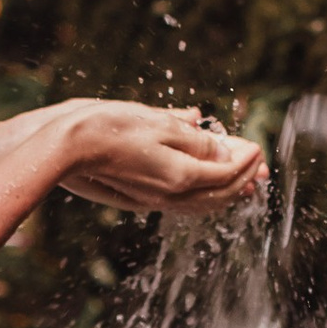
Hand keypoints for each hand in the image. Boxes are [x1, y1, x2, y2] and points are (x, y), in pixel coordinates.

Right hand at [60, 101, 267, 217]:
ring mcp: (154, 199)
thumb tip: (222, 150)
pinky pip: (184, 204)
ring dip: (228, 191)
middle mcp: (170, 194)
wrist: (64, 146)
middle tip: (262, 167)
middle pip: (220, 193)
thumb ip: (193, 139)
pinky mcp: (140, 198)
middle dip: (245, 179)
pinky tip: (206, 189)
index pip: (228, 172)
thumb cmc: (108, 126)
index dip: (247, 159)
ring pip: (203, 203)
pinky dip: (205, 197)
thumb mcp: (158, 123)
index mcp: (179, 174)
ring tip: (245, 183)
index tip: (258, 146)